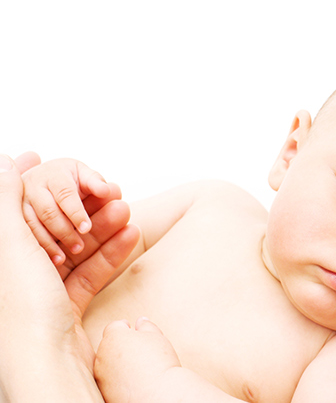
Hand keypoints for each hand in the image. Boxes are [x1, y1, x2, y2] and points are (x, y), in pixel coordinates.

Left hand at [0, 154, 138, 400]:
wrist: (49, 369)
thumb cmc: (23, 314)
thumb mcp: (13, 244)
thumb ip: (8, 201)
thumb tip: (4, 162)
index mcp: (0, 257)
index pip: (14, 208)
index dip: (29, 182)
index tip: (43, 159)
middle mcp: (14, 274)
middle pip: (48, 227)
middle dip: (79, 206)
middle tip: (107, 189)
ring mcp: (39, 293)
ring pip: (73, 249)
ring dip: (102, 229)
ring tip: (127, 210)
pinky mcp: (64, 309)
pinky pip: (89, 273)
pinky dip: (111, 255)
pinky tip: (131, 237)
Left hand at [95, 318, 181, 402]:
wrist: (157, 394)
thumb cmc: (158, 362)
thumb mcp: (156, 337)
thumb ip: (146, 326)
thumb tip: (141, 322)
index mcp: (114, 337)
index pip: (115, 326)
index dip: (125, 327)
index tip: (135, 331)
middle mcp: (101, 355)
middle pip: (109, 344)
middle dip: (121, 345)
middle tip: (140, 350)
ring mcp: (100, 375)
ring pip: (107, 363)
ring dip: (117, 362)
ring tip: (138, 368)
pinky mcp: (103, 391)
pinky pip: (108, 380)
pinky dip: (117, 378)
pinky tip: (133, 381)